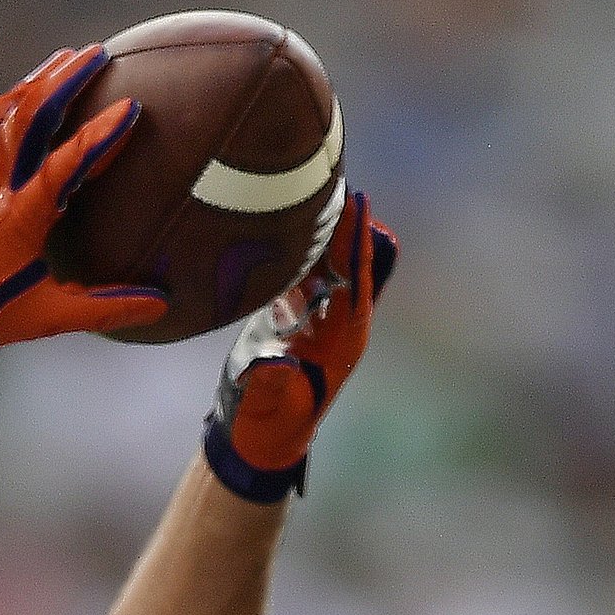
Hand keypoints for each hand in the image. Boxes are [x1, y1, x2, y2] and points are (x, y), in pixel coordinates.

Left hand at [0, 47, 167, 386]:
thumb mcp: (47, 318)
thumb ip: (104, 309)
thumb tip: (159, 306)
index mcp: (17, 220)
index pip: (63, 165)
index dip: (98, 136)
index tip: (129, 108)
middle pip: (28, 117)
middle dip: (64, 80)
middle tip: (98, 55)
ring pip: (4, 112)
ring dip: (37, 82)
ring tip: (69, 59)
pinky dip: (10, 102)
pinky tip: (27, 91)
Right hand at [202, 192, 396, 501]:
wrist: (256, 437)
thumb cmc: (265, 426)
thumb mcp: (265, 408)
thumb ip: (268, 386)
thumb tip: (273, 366)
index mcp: (344, 338)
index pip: (358, 278)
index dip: (358, 240)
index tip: (358, 200)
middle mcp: (339, 320)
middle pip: (348, 260)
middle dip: (342, 221)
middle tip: (330, 176)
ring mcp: (318, 314)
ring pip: (327, 259)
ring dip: (318, 227)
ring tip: (305, 184)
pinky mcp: (295, 312)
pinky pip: (303, 268)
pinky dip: (295, 243)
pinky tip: (280, 215)